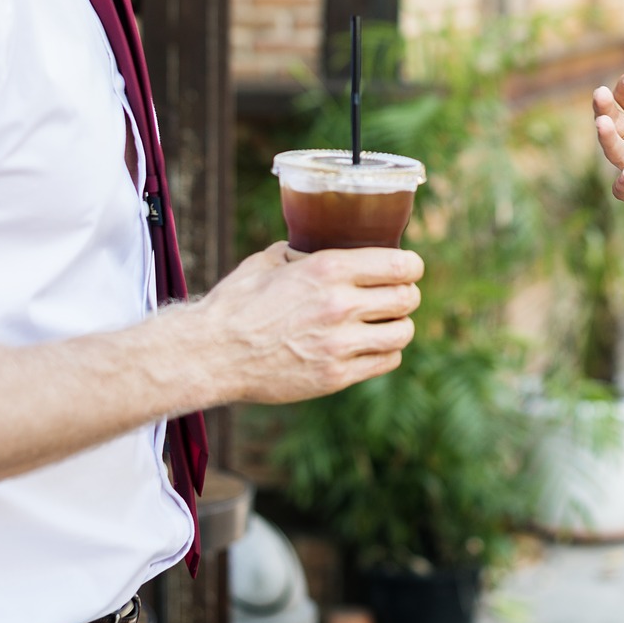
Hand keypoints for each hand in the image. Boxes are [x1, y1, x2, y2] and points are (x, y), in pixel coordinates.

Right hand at [197, 241, 422, 404]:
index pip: (400, 264)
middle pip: (407, 298)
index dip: (411, 266)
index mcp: (329, 269)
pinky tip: (373, 346)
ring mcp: (340, 344)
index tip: (409, 269)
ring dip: (399, 325)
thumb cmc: (236, 304)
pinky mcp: (336, 376)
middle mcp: (341, 304)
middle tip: (397, 296)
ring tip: (386, 323)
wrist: (212, 353)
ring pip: (403, 332)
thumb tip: (314, 246)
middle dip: (406, 294)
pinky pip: (386, 361)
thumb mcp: (268, 261)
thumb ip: (300, 253)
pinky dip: (386, 352)